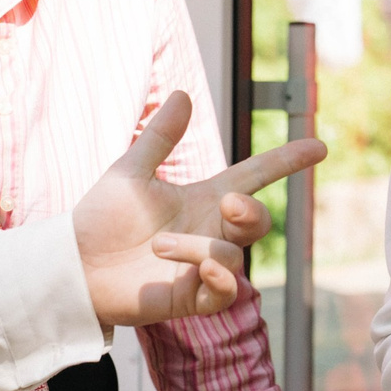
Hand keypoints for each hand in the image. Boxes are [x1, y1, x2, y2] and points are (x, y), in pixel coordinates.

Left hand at [74, 92, 324, 325]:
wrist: (72, 263)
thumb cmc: (101, 218)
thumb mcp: (131, 171)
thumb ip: (160, 137)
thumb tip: (182, 93)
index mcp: (203, 199)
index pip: (255, 177)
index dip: (286, 161)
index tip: (319, 146)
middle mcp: (210, 232)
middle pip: (258, 221)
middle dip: (253, 211)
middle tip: (228, 203)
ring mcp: (202, 267)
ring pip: (234, 256)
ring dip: (201, 248)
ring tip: (159, 246)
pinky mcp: (190, 297)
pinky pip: (224, 292)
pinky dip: (220, 280)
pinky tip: (200, 272)